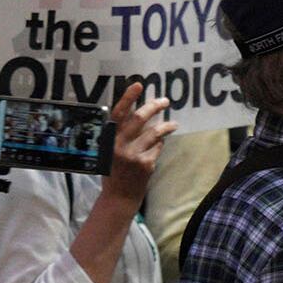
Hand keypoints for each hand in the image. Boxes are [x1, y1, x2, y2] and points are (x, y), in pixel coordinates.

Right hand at [100, 83, 176, 209]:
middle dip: (154, 107)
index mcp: (108, 139)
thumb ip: (119, 136)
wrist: (118, 198)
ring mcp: (133, 155)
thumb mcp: (109, 151)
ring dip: (166, 126)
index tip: (139, 85)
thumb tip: (139, 116)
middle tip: (165, 101)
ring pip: (154, 133)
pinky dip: (160, 144)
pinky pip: (157, 148)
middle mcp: (119, 144)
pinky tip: (160, 144)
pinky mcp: (146, 164)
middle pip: (139, 118)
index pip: (117, 114)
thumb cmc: (113, 172)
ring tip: (173, 124)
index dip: (128, 98)